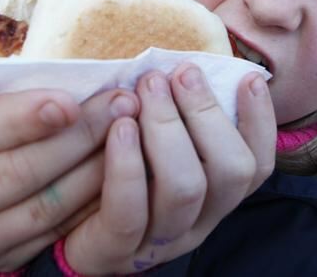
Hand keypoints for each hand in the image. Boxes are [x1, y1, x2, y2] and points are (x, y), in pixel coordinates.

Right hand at [0, 87, 138, 271]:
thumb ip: (6, 104)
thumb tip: (74, 86)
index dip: (23, 117)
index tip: (68, 101)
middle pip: (16, 172)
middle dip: (76, 136)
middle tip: (121, 104)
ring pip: (46, 206)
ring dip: (97, 167)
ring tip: (129, 131)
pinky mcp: (7, 262)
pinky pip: (61, 231)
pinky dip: (95, 199)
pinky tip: (122, 169)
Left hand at [63, 64, 276, 273]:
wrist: (57, 235)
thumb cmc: (109, 175)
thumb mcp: (148, 144)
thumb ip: (175, 115)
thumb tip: (187, 67)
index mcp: (213, 196)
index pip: (256, 164)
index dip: (260, 121)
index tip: (247, 78)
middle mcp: (197, 221)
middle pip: (231, 172)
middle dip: (207, 113)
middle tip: (179, 73)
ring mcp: (158, 240)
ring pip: (185, 188)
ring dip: (169, 128)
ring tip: (148, 87)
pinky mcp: (115, 249)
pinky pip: (129, 210)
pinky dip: (127, 163)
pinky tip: (120, 126)